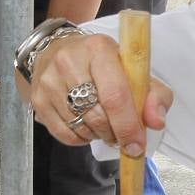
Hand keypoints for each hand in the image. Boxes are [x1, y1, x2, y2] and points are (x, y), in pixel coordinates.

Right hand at [28, 32, 172, 155]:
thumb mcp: (133, 71)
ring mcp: (50, 82)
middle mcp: (69, 62)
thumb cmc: (103, 64)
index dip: (128, 125)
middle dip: (115, 134)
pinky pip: (65, 135)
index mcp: (99, 49)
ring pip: (82, 128)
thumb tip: (156, 122)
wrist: (58, 52)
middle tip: (122, 135)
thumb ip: (155, 95)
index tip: (137, 144)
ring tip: (104, 124)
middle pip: (98, 116)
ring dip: (99, 135)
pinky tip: (87, 126)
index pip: (115, 95)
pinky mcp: (38, 100)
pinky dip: (82, 138)